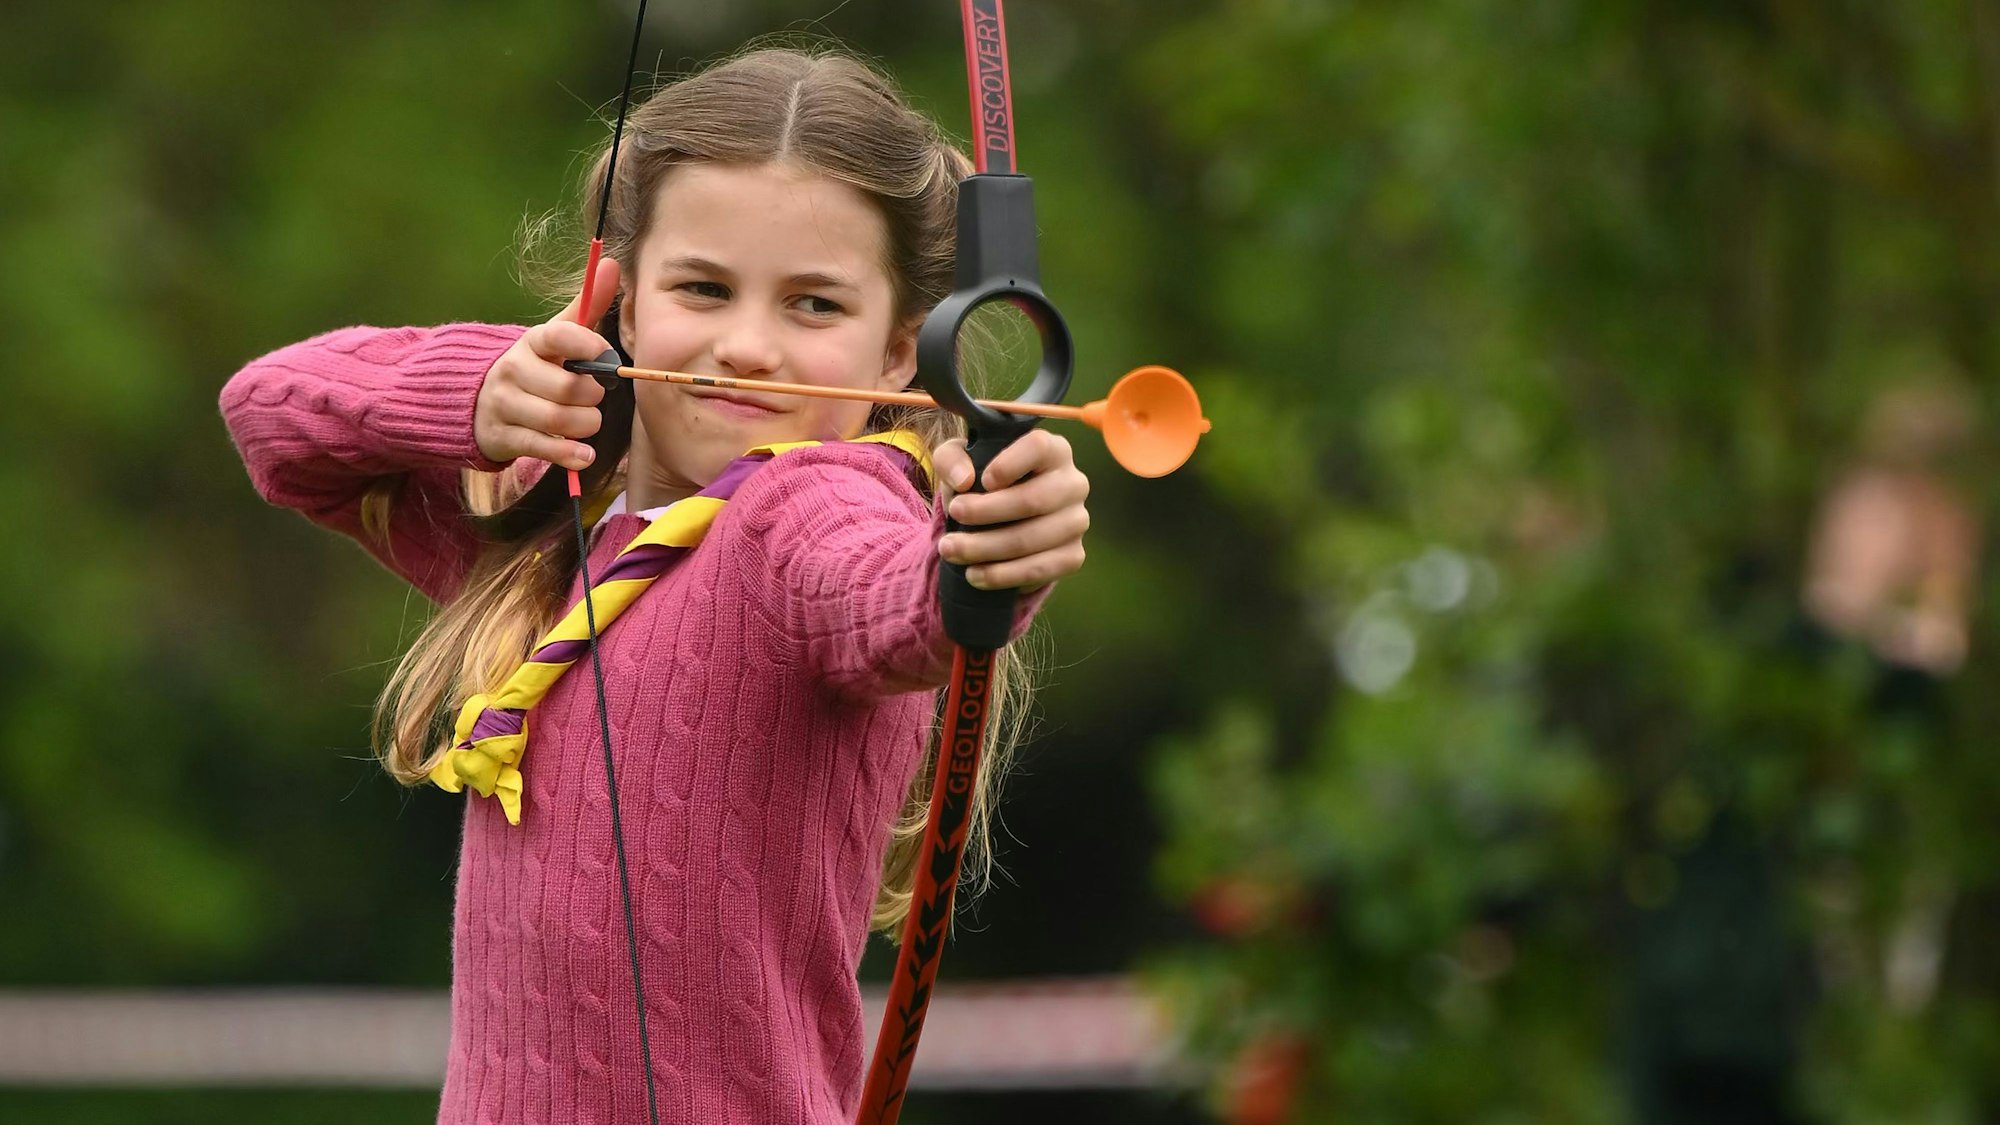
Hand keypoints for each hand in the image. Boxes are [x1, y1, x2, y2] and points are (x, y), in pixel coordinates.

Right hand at [472, 257, 619, 471]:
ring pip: (559, 420)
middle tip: (595, 397)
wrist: (474, 399)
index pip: (559, 336)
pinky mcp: (502, 437)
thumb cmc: (532, 367)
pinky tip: (584, 454)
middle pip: (568, 388)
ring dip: (586, 425)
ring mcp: (505, 405)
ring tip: (588, 422)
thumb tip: (613, 264)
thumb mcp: (554, 336)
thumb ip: (586, 306)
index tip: (606, 356)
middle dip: (593, 397)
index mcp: (531, 342)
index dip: (588, 346)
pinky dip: (570, 455)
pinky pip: (543, 449)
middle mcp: (513, 370)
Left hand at [933, 429, 1089, 592]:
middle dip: (985, 512)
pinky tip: (975, 574)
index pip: (1039, 448)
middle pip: (1032, 500)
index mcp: (1053, 451)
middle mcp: (1073, 483)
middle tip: (952, 516)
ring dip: (984, 548)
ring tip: (951, 550)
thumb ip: (951, 460)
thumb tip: (963, 481)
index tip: (982, 481)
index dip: (1008, 464)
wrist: (1000, 522)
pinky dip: (1002, 575)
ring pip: (1031, 539)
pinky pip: (1038, 570)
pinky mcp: (1073, 555)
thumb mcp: (959, 463)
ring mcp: (1077, 521)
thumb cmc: (981, 482)